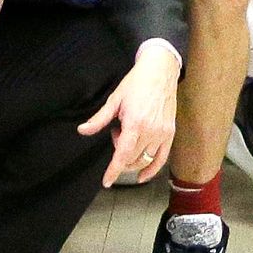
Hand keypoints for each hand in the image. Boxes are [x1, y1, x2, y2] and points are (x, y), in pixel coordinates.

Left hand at [79, 41, 181, 186]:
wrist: (160, 71)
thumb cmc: (137, 83)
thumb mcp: (115, 99)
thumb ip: (99, 119)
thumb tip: (83, 130)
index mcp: (135, 123)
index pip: (122, 155)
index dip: (113, 171)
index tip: (106, 181)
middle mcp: (150, 131)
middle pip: (132, 158)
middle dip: (120, 154)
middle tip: (116, 134)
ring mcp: (162, 133)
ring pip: (144, 160)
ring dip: (132, 158)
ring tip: (128, 138)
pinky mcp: (170, 133)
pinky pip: (161, 158)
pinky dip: (152, 169)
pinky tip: (143, 175)